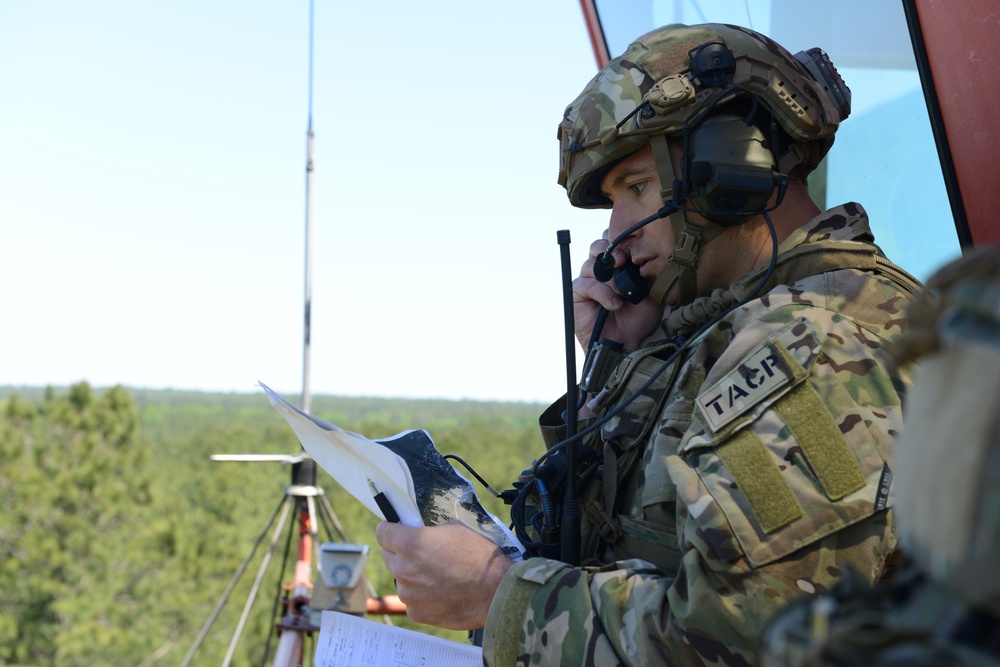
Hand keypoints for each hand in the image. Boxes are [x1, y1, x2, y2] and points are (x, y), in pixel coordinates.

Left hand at [376, 520, 513, 629]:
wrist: (496, 591)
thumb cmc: (479, 556)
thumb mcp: (454, 529)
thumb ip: (429, 532)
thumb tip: (418, 533)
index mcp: (412, 544)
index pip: (382, 533)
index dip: (390, 530)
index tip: (395, 531)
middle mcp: (404, 570)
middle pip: (388, 556)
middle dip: (401, 553)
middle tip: (422, 555)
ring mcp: (409, 594)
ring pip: (400, 580)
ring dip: (412, 576)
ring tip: (437, 576)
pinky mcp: (417, 613)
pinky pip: (412, 600)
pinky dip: (421, 596)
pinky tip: (441, 591)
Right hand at [573, 235, 664, 350]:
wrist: (628, 344)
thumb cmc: (640, 319)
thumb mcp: (650, 290)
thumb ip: (644, 271)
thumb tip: (640, 253)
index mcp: (618, 265)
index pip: (613, 241)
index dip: (620, 240)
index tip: (634, 250)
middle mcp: (601, 270)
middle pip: (598, 246)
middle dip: (611, 250)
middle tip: (623, 261)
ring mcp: (588, 281)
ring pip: (591, 264)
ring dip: (609, 278)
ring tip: (622, 293)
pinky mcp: (577, 294)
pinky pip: (585, 284)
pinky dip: (601, 293)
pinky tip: (615, 304)